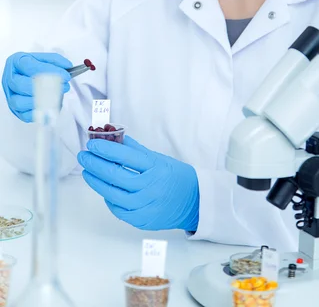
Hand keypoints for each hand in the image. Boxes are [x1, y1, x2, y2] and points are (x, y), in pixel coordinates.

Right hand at [2, 52, 72, 122]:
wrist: (26, 76)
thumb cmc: (35, 68)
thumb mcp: (44, 58)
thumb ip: (55, 60)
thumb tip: (67, 67)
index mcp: (16, 62)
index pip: (29, 66)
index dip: (48, 71)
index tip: (65, 75)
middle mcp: (10, 79)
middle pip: (21, 85)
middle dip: (44, 87)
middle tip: (62, 87)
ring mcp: (12, 96)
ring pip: (19, 102)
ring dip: (40, 101)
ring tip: (57, 97)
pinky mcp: (17, 110)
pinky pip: (25, 115)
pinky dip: (38, 113)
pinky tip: (50, 107)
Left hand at [77, 135, 199, 231]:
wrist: (195, 201)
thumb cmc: (175, 176)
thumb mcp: (159, 159)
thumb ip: (136, 151)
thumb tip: (115, 137)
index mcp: (156, 167)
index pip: (126, 156)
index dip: (106, 149)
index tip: (92, 144)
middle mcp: (150, 186)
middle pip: (115, 175)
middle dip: (95, 164)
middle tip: (84, 156)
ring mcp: (146, 205)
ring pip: (113, 194)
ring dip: (96, 182)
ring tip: (87, 172)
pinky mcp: (143, 220)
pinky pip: (119, 210)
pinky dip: (109, 199)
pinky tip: (103, 190)